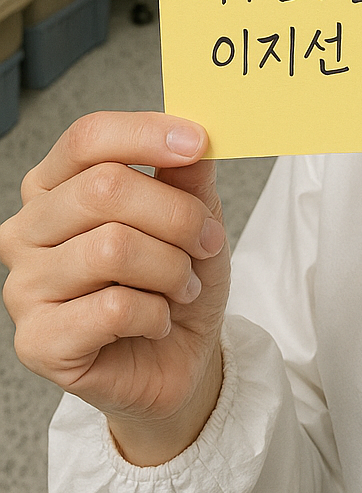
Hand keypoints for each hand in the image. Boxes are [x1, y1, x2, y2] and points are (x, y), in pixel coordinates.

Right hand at [0, 111, 227, 465]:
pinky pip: (111, 308)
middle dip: (175, 214)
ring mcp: (24, 287)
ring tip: (182, 286)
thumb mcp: (194, 215)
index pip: (87, 138)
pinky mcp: (37, 342)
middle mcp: (26, 231)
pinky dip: (155, 313)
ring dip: (171, 268)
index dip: (145, 134)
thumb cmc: (174, 280)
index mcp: (53, 187)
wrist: (177, 359)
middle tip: (207, 240)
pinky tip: (155, 321)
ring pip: (112, 248)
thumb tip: (194, 135)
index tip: (199, 142)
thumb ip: (187, 173)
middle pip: (104, 189)